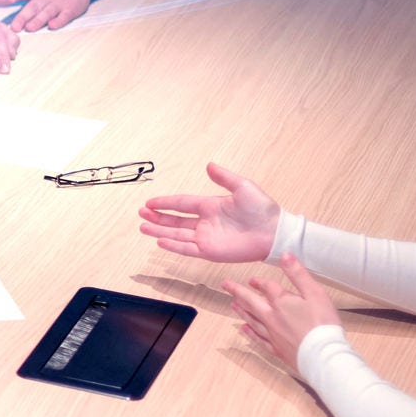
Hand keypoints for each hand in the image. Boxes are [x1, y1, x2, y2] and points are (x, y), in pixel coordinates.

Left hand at [0, 0, 100, 32]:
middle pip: (33, 6)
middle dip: (23, 16)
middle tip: (14, 26)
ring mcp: (60, 1)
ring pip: (47, 12)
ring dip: (38, 20)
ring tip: (29, 28)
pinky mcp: (71, 8)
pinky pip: (64, 16)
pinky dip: (58, 21)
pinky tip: (52, 26)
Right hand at [138, 161, 281, 261]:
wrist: (274, 232)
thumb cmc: (263, 210)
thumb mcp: (243, 187)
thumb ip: (224, 177)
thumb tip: (209, 165)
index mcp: (210, 206)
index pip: (182, 203)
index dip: (165, 203)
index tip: (150, 202)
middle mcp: (205, 222)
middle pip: (175, 220)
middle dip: (157, 217)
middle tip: (140, 213)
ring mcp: (206, 238)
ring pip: (177, 235)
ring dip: (159, 231)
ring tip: (143, 227)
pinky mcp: (211, 252)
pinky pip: (187, 249)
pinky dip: (173, 246)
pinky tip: (160, 240)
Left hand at [223, 254, 340, 370]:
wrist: (322, 355)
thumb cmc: (322, 325)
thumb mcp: (315, 293)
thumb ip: (298, 274)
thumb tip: (285, 255)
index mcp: (281, 302)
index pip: (266, 287)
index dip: (258, 282)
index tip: (252, 279)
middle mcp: (272, 317)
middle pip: (251, 302)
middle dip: (237, 292)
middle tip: (225, 285)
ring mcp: (272, 334)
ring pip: (251, 319)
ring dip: (241, 310)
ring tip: (233, 305)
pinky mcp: (276, 349)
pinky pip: (258, 339)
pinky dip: (249, 333)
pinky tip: (244, 330)